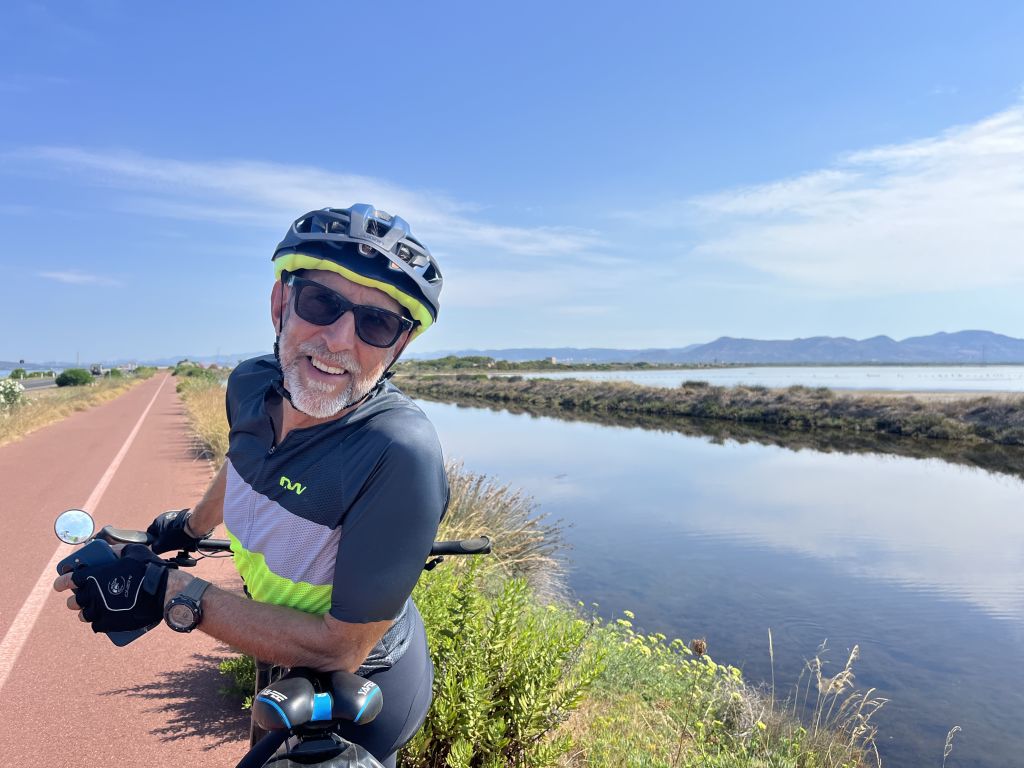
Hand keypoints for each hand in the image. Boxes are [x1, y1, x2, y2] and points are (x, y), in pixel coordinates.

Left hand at [53, 545, 169, 632]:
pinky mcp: (109, 624)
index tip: (60, 584)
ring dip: (85, 611)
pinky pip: (96, 625)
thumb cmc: (149, 568)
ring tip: (93, 609)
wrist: (163, 591)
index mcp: (94, 576)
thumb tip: (110, 550)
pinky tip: (104, 618)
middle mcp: (92, 594)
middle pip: (73, 600)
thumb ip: (117, 550)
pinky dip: (98, 622)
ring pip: (83, 614)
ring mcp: (100, 611)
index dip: (61, 582)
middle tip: (81, 596)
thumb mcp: (133, 551)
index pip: (68, 580)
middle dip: (74, 598)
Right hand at [147, 508, 204, 553]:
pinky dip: (181, 532)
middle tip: (171, 545)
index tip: (158, 547)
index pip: (150, 533)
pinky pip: (180, 526)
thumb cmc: (179, 534)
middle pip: (161, 531)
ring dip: (174, 536)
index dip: (153, 541)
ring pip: (171, 529)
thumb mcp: (163, 545)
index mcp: (157, 521)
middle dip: (165, 539)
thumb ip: (154, 548)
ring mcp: (175, 514)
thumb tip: (151, 550)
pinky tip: (186, 537)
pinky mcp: (184, 516)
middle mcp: (165, 516)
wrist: (196, 525)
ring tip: (180, 542)